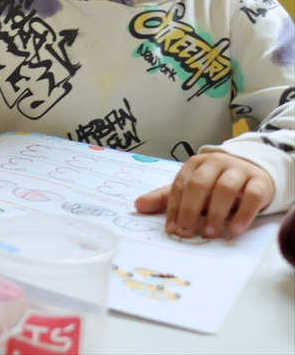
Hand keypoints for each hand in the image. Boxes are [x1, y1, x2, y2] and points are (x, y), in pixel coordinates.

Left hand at [135, 152, 275, 238]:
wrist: (254, 174)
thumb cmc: (215, 185)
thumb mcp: (190, 190)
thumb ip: (166, 198)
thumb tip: (137, 206)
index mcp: (195, 164)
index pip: (179, 185)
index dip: (173, 207)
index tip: (171, 229)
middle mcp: (216, 163)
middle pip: (199, 184)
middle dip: (190, 209)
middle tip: (186, 232)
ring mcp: (239, 171)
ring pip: (225, 188)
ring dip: (216, 213)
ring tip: (210, 233)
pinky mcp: (260, 182)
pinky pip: (252, 195)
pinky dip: (244, 213)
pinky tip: (236, 229)